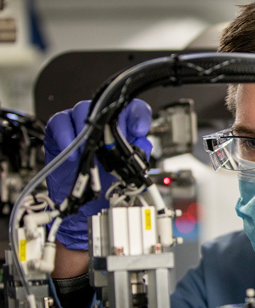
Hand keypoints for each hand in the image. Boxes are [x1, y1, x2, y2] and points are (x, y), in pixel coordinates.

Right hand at [44, 99, 152, 249]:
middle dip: (108, 124)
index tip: (139, 129)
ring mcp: (81, 123)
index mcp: (124, 127)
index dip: (138, 115)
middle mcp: (103, 122)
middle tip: (110, 143)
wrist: (85, 201)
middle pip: (106, 106)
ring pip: (82, 109)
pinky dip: (66, 136)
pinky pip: (60, 121)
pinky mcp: (60, 128)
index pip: (134, 109)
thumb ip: (138, 154)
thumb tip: (142, 144)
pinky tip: (73, 154)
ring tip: (89, 151)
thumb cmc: (107, 181)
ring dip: (87, 132)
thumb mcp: (127, 169)